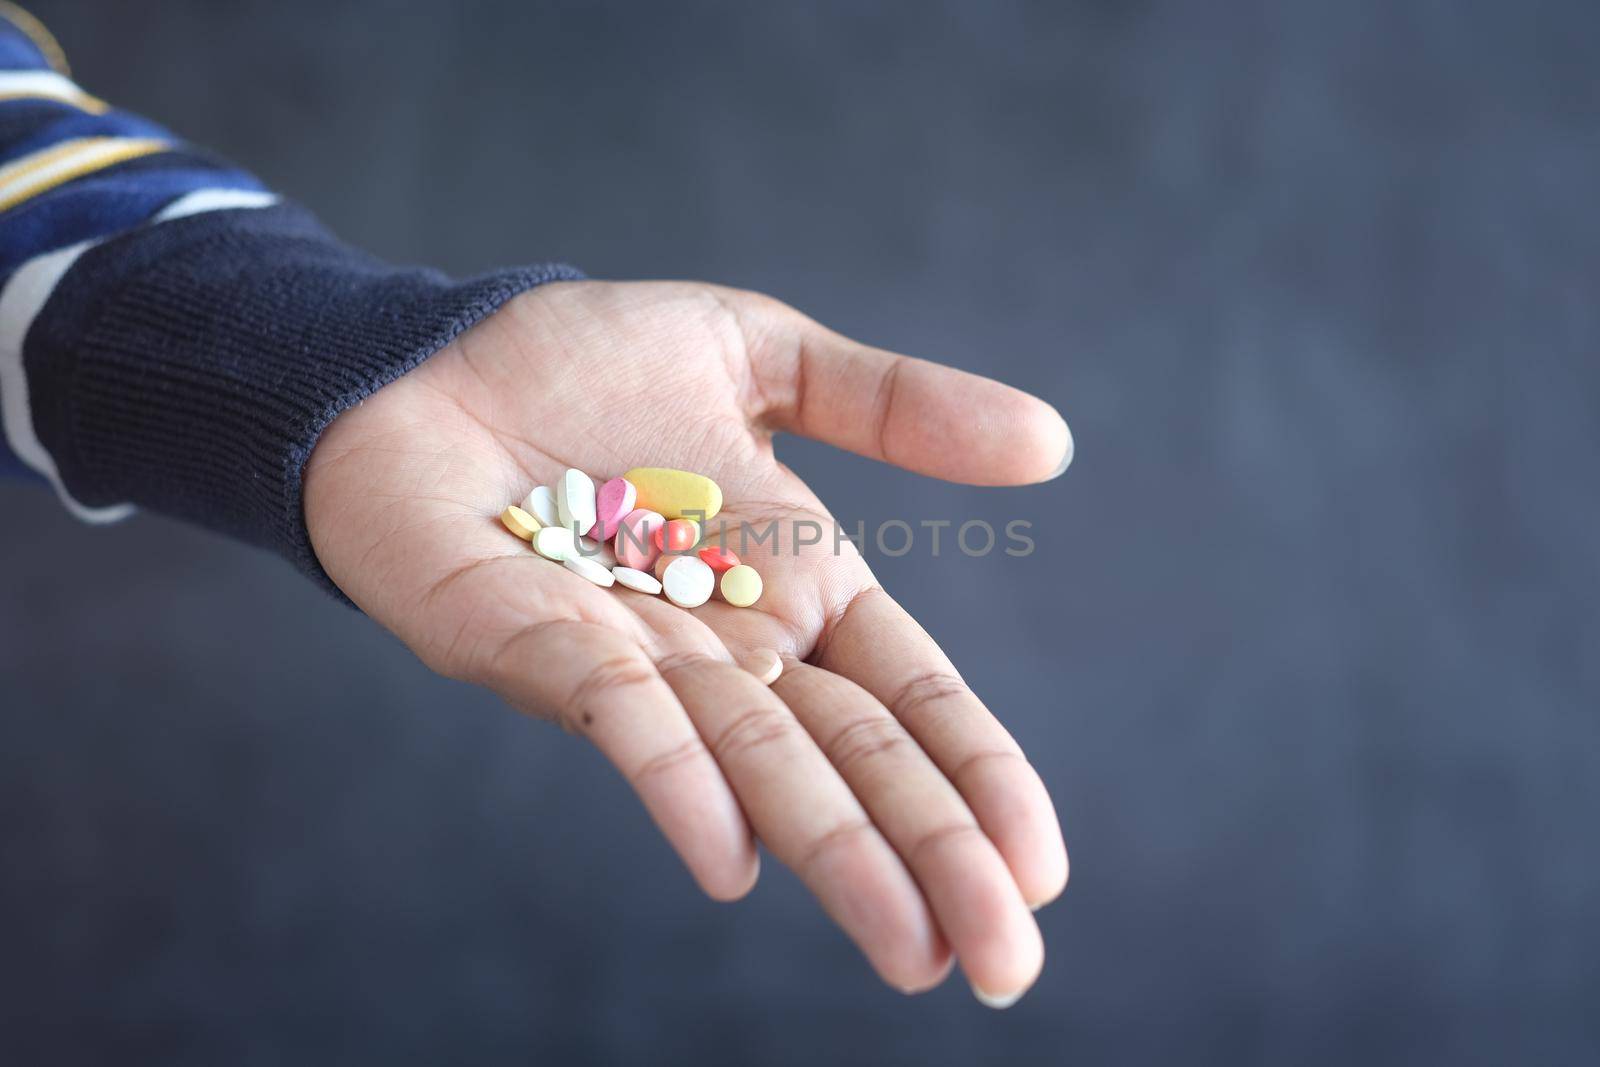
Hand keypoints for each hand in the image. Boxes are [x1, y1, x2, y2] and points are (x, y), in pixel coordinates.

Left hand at [303, 281, 1071, 1003]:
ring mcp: (636, 658)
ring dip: (833, 855)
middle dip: (932, 857)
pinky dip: (677, 780)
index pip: (911, 696)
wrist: (425, 355)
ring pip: (754, 763)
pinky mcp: (530, 647)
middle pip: (851, 758)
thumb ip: (896, 406)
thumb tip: (1055, 444)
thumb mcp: (761, 357)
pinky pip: (618, 718)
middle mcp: (730, 645)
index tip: (1042, 869)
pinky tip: (733, 856)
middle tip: (1007, 967)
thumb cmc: (585, 360)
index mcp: (798, 587)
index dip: (978, 775)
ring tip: (911, 950)